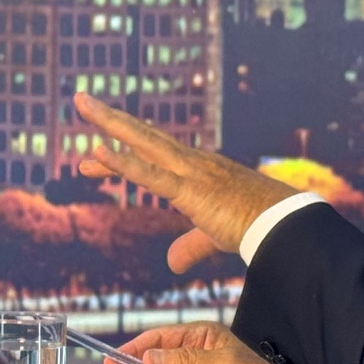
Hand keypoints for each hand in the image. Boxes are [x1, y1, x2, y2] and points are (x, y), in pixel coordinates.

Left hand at [73, 93, 298, 269]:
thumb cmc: (255, 225)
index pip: (151, 156)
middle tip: (81, 100)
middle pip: (143, 136)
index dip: (121, 156)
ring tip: (81, 102)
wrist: (282, 225)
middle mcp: (191, 162)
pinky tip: (97, 151)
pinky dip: (123, 164)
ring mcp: (190, 171)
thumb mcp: (213, 235)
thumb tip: (172, 263)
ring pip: (142, 141)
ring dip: (110, 123)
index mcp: (196, 170)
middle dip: (110, 119)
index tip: (93, 158)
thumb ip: (190, 245)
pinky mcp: (190, 189)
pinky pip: (149, 175)